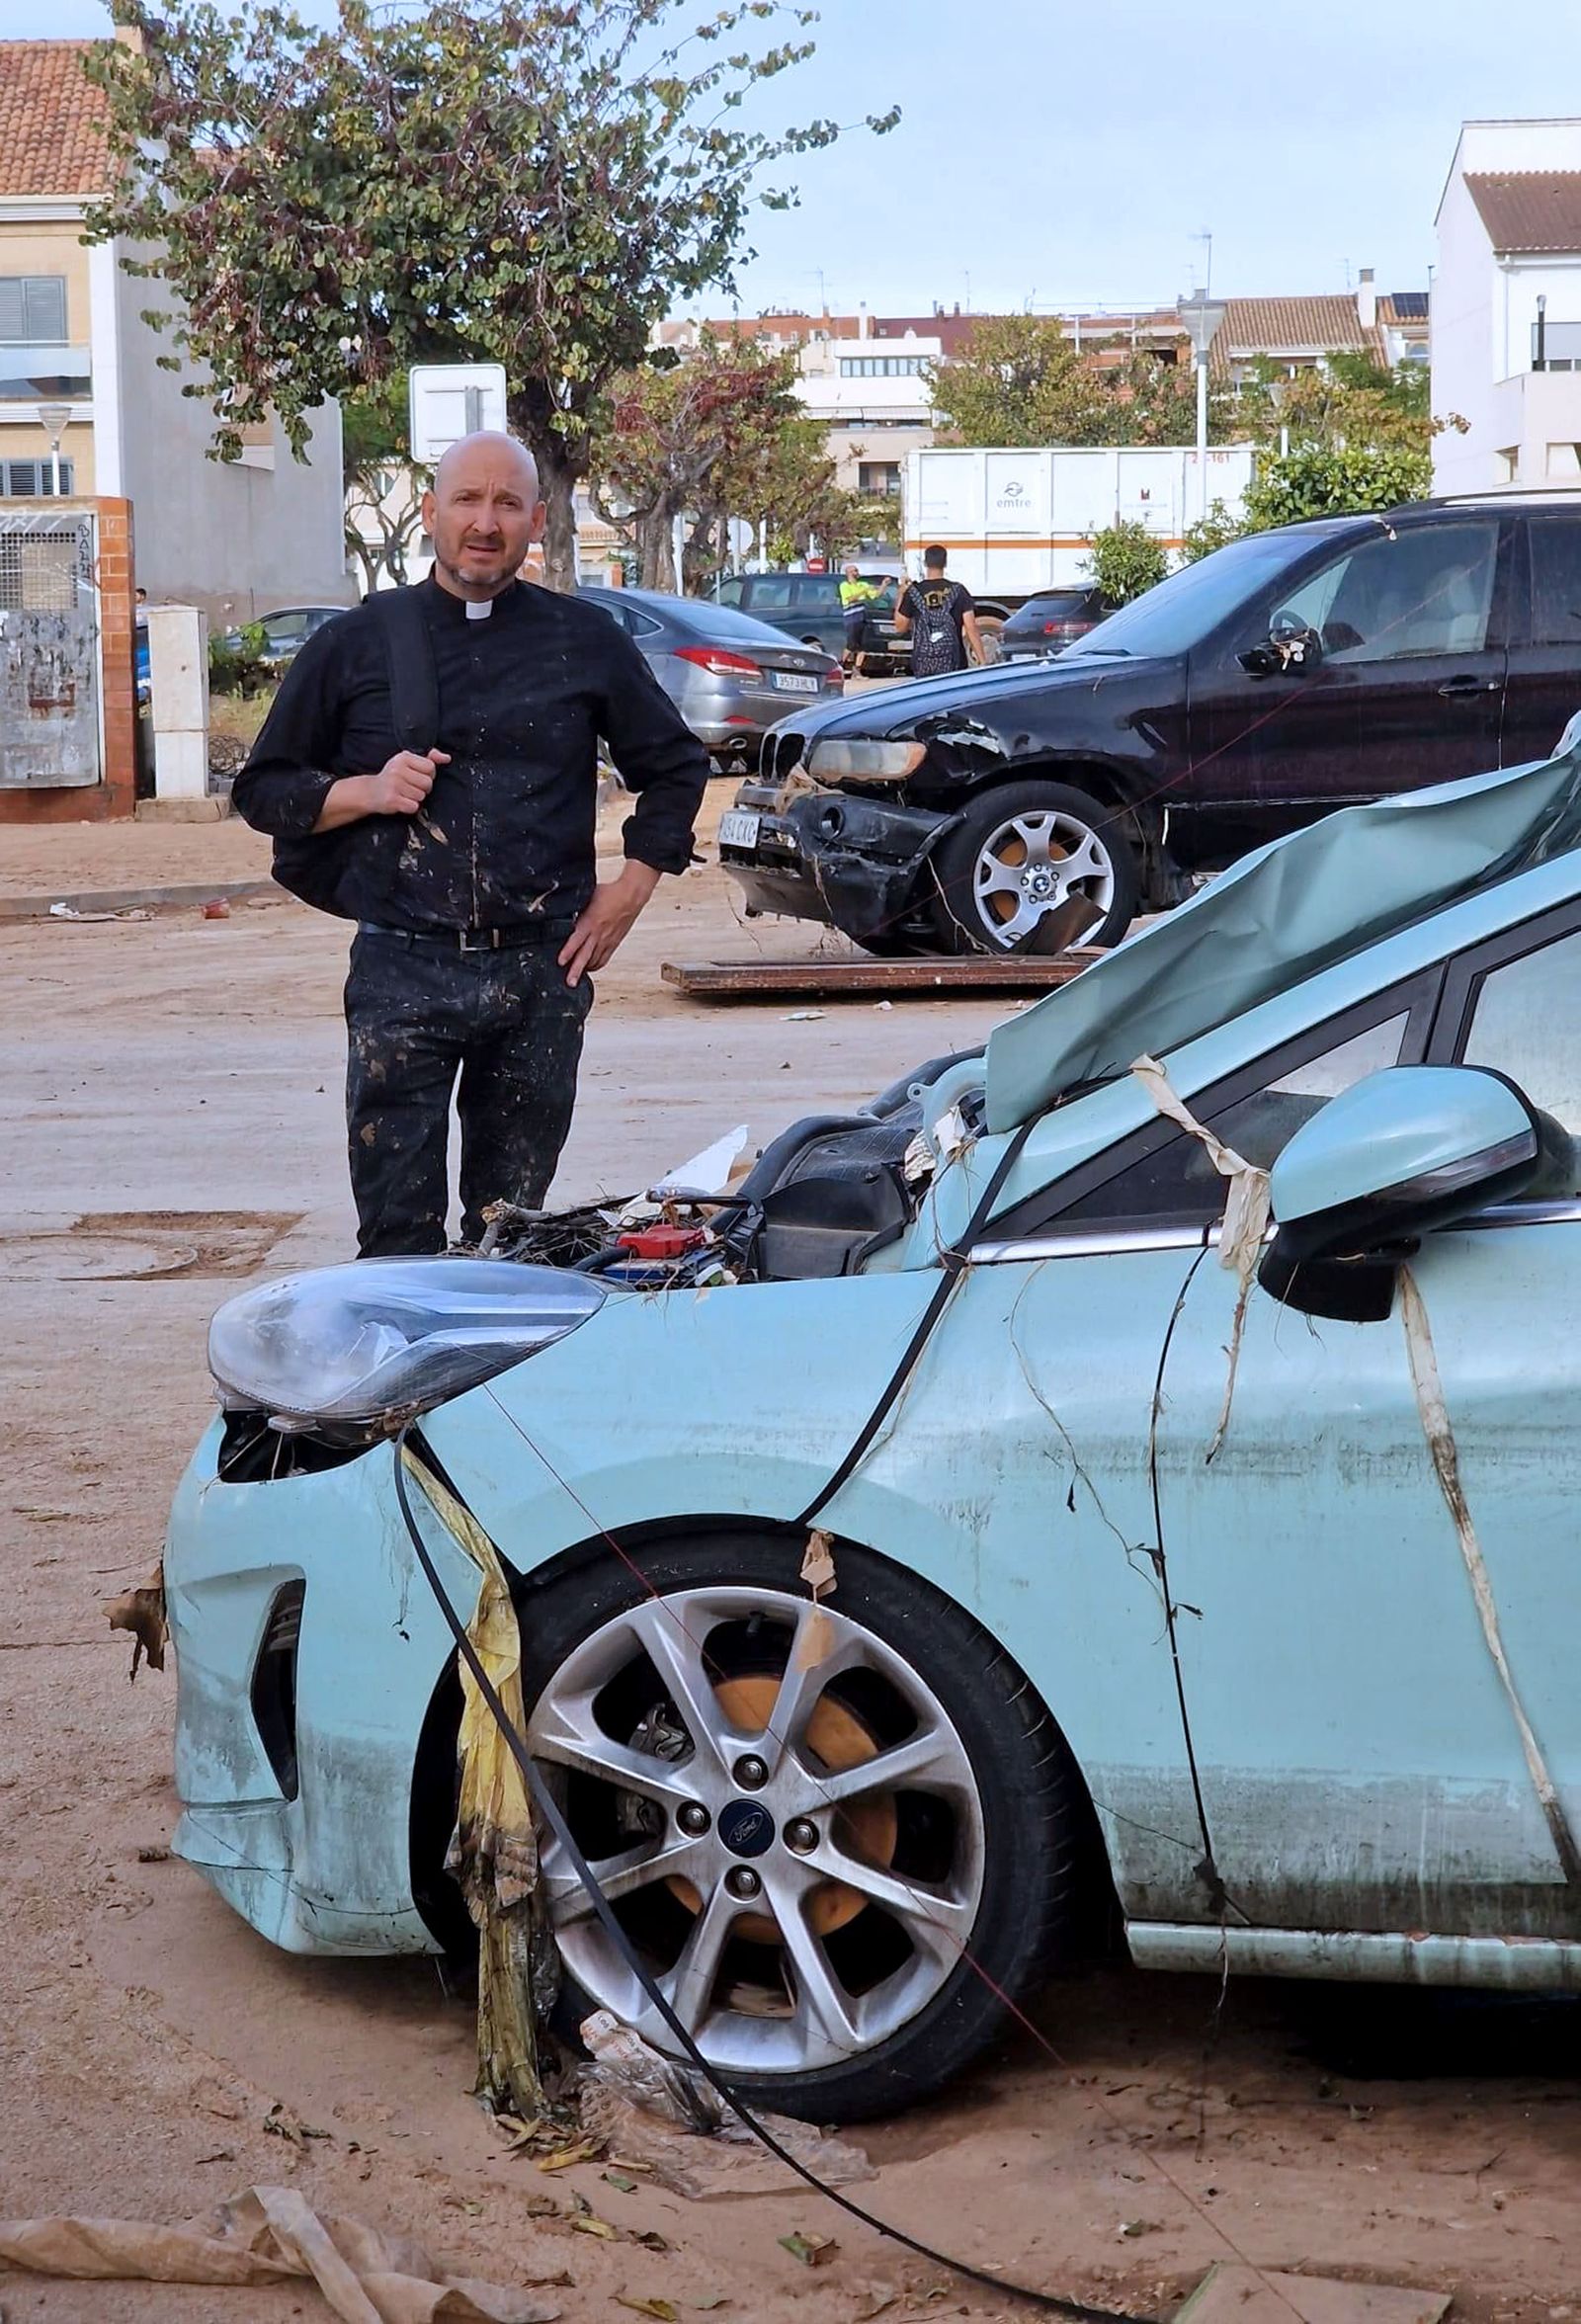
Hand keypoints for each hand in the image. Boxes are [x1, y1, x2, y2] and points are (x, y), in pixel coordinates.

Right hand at [364, 749, 448, 814]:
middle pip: (428, 783)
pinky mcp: (392, 799)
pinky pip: (414, 806)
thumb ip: (429, 758)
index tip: (418, 776)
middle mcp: (398, 769)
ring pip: (421, 796)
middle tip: (410, 787)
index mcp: (404, 757)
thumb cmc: (393, 777)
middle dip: (423, 788)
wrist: (370, 792)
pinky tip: (401, 801)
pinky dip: (410, 807)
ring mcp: (394, 784)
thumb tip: (446, 758)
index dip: (428, 774)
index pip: (430, 767)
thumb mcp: (408, 762)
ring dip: (415, 798)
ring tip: (404, 794)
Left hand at [558, 862, 659, 984]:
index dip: (568, 952)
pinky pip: (603, 959)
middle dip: (576, 971)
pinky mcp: (613, 943)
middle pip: (585, 956)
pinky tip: (589, 967)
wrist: (630, 897)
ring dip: (584, 969)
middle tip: (570, 983)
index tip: (560, 962)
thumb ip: (576, 909)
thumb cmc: (609, 894)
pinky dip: (595, 965)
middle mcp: (598, 934)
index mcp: (589, 922)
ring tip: (575, 978)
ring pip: (594, 961)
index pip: (576, 940)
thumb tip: (561, 913)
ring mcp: (607, 941)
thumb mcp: (587, 898)